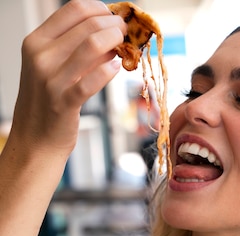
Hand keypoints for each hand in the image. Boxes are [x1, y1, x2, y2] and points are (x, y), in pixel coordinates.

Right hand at [11, 0, 126, 155]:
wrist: (36, 141)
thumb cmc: (48, 103)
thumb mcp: (54, 68)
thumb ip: (76, 49)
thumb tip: (109, 32)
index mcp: (36, 41)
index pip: (74, 9)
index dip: (101, 9)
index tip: (114, 16)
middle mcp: (40, 56)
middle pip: (87, 25)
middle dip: (114, 25)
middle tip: (127, 33)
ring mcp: (51, 79)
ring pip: (92, 46)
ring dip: (116, 43)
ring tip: (125, 48)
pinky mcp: (64, 102)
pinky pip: (93, 80)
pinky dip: (109, 71)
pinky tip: (116, 69)